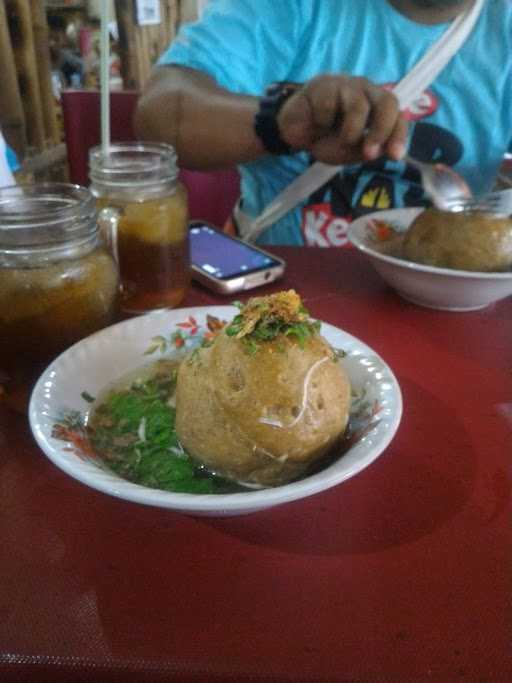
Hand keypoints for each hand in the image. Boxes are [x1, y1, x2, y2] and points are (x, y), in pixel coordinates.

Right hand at [277, 75, 407, 164]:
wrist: (294, 132)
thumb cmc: (326, 139)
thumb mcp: (348, 152)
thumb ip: (365, 150)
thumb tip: (382, 150)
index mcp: (376, 107)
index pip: (396, 116)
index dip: (398, 135)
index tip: (395, 156)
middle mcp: (365, 92)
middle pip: (387, 102)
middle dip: (381, 130)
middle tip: (369, 153)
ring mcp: (345, 85)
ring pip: (358, 106)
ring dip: (349, 133)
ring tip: (334, 139)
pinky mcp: (323, 85)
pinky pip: (328, 106)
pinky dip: (321, 123)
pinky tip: (316, 123)